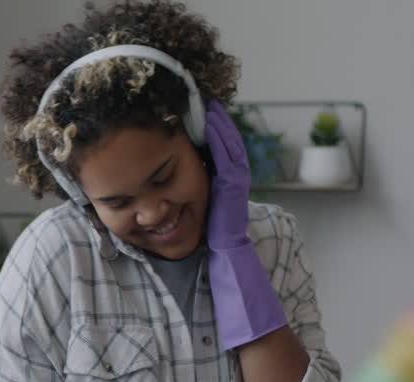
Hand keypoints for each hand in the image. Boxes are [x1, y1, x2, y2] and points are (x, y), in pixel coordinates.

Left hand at [201, 99, 287, 349]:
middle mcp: (226, 207)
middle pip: (219, 159)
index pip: (207, 172)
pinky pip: (229, 173)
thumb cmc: (216, 293)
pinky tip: (215, 130)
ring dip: (219, 132)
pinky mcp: (233, 211)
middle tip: (200, 102)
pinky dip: (224, 149)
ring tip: (207, 105)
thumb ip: (183, 240)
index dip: (201, 146)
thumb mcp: (194, 259)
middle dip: (211, 131)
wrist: (240, 309)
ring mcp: (232, 208)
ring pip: (228, 160)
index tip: (185, 123)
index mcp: (215, 215)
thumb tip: (153, 230)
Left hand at [203, 99, 251, 248]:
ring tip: (209, 105)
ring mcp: (235, 180)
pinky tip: (211, 126)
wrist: (222, 250)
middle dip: (217, 119)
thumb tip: (178, 167)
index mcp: (225, 177)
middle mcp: (233, 175)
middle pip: (226, 140)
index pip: (220, 146)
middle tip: (205, 99)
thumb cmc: (210, 227)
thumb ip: (197, 181)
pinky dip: (220, 139)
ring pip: (229, 144)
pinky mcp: (232, 186)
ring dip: (220, 124)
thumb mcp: (201, 198)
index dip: (213, 127)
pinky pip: (227, 156)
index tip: (200, 109)